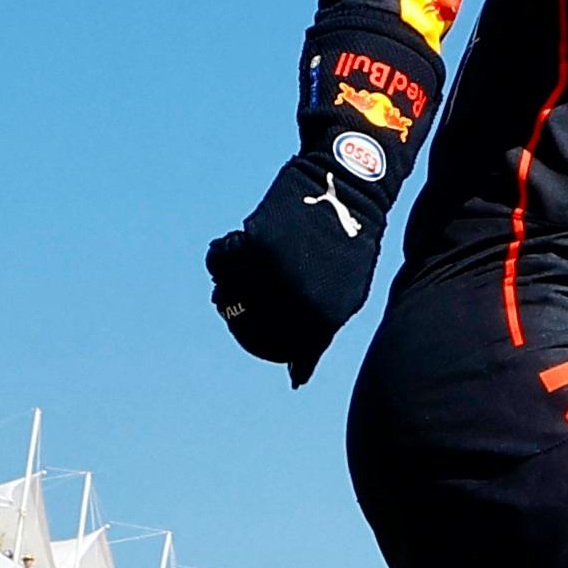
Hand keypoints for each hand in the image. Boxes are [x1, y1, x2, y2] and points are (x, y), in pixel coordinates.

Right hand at [203, 227, 337, 383]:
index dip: (254, 336)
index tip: (245, 323)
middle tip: (226, 296)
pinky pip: (221, 262)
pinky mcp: (258, 244)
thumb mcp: (345, 297)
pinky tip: (228, 248)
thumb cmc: (348, 246)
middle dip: (230, 311)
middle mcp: (297, 301)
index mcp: (321, 319)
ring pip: (226, 292)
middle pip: (242, 321)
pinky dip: (219, 257)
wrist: (347, 189)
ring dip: (221, 284)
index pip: (275, 345)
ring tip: (227, 275)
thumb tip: (295, 378)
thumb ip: (319, 338)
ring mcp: (277, 273)